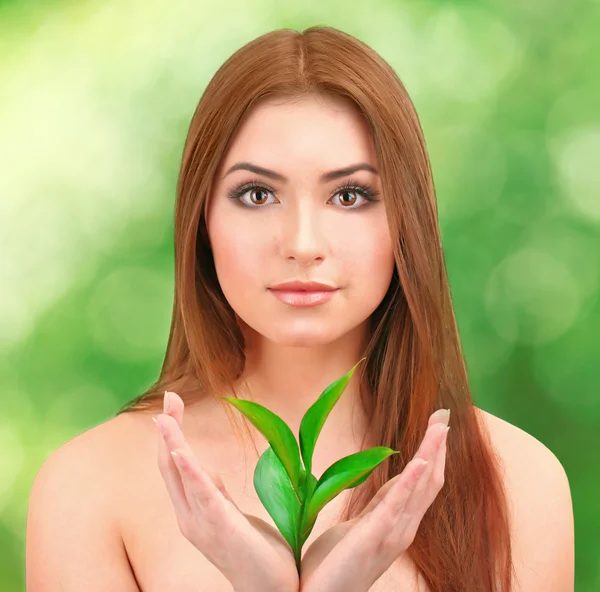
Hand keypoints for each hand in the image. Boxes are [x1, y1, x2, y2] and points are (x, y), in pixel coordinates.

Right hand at [153, 391, 298, 591]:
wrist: (270, 589)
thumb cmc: (253, 553)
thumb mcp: (231, 516)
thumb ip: (215, 495)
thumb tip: (206, 472)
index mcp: (192, 510)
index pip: (174, 465)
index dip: (171, 435)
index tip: (172, 404)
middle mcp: (189, 516)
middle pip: (170, 466)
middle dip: (168, 430)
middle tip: (168, 398)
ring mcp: (202, 523)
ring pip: (179, 477)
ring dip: (172, 443)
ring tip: (164, 417)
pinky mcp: (221, 528)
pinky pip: (202, 494)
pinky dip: (190, 471)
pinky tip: (181, 452)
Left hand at [299, 408, 450, 591]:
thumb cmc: (337, 564)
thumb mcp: (362, 526)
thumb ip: (380, 507)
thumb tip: (395, 484)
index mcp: (398, 521)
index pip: (423, 481)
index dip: (432, 451)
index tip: (437, 423)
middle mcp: (403, 527)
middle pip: (429, 480)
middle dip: (437, 446)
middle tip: (443, 415)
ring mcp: (391, 534)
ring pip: (420, 489)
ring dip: (430, 455)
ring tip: (439, 428)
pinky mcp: (372, 538)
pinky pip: (395, 506)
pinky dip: (410, 482)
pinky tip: (419, 461)